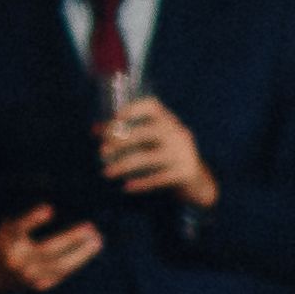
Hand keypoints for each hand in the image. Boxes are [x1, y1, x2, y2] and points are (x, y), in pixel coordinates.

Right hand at [0, 205, 101, 293]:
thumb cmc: (2, 245)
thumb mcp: (6, 230)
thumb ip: (24, 222)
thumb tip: (56, 205)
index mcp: (6, 241)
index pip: (19, 228)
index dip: (33, 219)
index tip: (49, 209)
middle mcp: (17, 260)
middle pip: (47, 249)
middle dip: (71, 238)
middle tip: (90, 227)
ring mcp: (30, 275)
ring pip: (61, 265)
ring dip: (83, 253)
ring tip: (98, 240)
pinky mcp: (41, 285)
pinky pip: (63, 273)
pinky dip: (78, 261)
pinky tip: (90, 251)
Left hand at [92, 90, 217, 209]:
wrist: (199, 182)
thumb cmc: (168, 157)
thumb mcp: (153, 142)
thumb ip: (129, 135)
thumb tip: (95, 130)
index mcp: (170, 122)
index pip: (153, 106)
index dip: (133, 109)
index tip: (115, 118)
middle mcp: (178, 134)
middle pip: (145, 132)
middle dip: (121, 141)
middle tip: (102, 151)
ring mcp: (183, 153)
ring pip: (147, 158)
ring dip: (123, 165)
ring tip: (107, 173)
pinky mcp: (184, 173)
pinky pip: (157, 179)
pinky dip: (140, 184)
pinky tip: (127, 187)